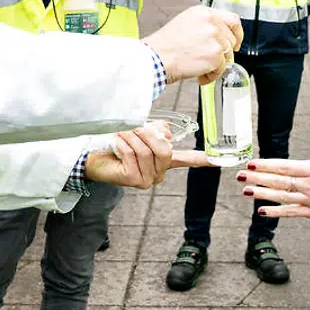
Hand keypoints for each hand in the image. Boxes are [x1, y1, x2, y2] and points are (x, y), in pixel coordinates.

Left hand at [83, 125, 212, 189]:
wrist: (90, 157)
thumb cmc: (116, 144)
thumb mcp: (141, 131)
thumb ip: (157, 131)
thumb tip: (165, 134)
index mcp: (164, 161)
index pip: (189, 160)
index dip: (203, 160)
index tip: (219, 162)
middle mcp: (159, 173)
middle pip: (165, 149)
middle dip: (148, 134)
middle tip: (134, 128)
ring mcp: (147, 179)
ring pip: (148, 151)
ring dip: (132, 137)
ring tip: (121, 135)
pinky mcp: (134, 181)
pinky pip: (134, 155)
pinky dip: (123, 144)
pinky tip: (116, 143)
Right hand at [142, 5, 243, 84]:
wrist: (156, 57)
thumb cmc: (166, 44)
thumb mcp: (186, 23)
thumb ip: (205, 25)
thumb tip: (220, 36)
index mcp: (204, 13)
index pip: (233, 19)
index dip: (237, 34)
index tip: (236, 43)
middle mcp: (212, 23)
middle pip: (231, 40)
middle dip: (222, 54)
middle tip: (209, 61)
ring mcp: (215, 39)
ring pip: (227, 55)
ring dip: (216, 65)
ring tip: (200, 68)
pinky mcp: (215, 55)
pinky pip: (221, 69)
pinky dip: (211, 76)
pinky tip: (199, 75)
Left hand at [238, 121, 309, 218]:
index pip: (283, 166)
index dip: (265, 165)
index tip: (250, 164)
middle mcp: (309, 185)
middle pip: (277, 181)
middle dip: (257, 178)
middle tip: (239, 176)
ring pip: (281, 197)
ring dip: (262, 194)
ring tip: (246, 192)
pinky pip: (291, 212)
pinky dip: (276, 212)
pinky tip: (261, 212)